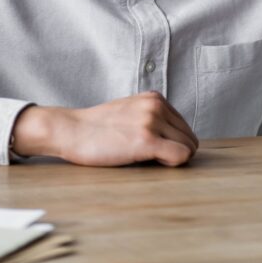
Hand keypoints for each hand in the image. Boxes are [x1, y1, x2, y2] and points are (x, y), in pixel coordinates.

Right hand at [12, 92, 198, 166]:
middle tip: (151, 159)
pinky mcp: (146, 140)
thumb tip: (177, 141)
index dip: (173, 143)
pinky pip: (180, 156)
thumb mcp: (131, 112)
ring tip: (147, 160)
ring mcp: (152, 121)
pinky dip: (172, 164)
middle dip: (176, 152)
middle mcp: (157, 106)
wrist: (72, 130)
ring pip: (188, 148)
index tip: (155, 150)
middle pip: (189, 138)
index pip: (184, 127)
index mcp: (155, 98)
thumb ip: (152, 118)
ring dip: (172, 159)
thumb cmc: (99, 128)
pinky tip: (150, 163)